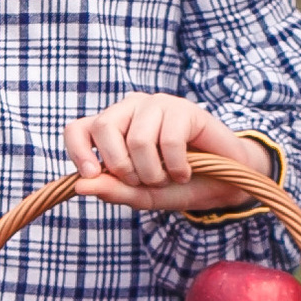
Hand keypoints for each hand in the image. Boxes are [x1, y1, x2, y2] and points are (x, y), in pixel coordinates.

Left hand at [63, 96, 269, 214]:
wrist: (223, 183)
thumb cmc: (177, 185)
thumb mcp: (141, 195)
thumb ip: (112, 190)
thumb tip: (80, 185)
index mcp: (113, 127)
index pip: (77, 129)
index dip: (78, 151)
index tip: (91, 174)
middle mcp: (130, 109)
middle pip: (104, 127)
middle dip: (122, 166)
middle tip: (143, 181)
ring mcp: (157, 104)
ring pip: (137, 139)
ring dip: (154, 172)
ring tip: (168, 177)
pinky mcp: (183, 108)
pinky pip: (168, 140)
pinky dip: (177, 166)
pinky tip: (185, 171)